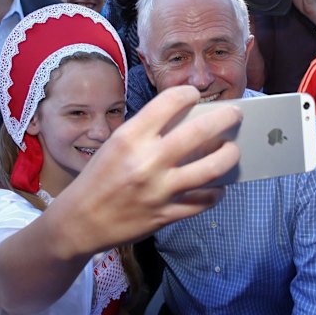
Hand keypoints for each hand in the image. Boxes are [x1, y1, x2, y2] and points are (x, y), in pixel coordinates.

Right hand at [51, 85, 242, 255]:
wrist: (81, 221)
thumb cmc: (98, 179)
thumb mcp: (115, 145)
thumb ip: (146, 132)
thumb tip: (186, 121)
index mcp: (130, 138)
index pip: (169, 102)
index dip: (188, 94)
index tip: (195, 95)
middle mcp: (147, 161)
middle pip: (200, 132)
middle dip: (226, 118)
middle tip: (234, 115)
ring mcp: (160, 190)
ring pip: (212, 169)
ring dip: (229, 156)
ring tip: (232, 150)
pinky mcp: (166, 215)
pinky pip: (204, 201)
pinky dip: (216, 192)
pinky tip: (216, 186)